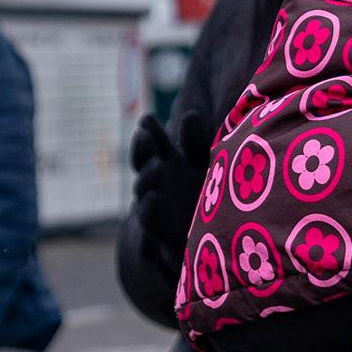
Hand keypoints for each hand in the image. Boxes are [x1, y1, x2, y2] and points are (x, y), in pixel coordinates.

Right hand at [128, 114, 203, 247]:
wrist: (210, 236)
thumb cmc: (207, 193)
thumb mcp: (205, 164)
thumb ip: (197, 143)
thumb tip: (189, 114)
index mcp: (169, 160)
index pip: (154, 142)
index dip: (149, 130)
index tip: (148, 119)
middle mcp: (158, 180)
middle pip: (142, 161)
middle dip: (141, 148)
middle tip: (143, 134)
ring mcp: (156, 204)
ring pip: (144, 188)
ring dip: (147, 176)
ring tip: (157, 165)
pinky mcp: (160, 231)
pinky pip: (148, 219)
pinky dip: (147, 209)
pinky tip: (153, 198)